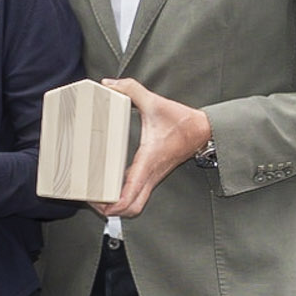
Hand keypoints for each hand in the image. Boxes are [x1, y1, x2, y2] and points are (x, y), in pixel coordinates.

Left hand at [93, 79, 212, 218]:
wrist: (204, 130)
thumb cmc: (182, 120)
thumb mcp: (155, 101)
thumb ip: (130, 89)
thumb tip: (108, 85)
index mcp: (148, 161)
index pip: (129, 195)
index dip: (112, 205)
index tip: (96, 202)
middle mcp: (150, 175)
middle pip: (130, 209)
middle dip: (109, 211)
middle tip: (91, 201)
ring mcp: (153, 178)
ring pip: (134, 206)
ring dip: (117, 208)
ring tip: (97, 198)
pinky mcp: (154, 176)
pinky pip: (137, 196)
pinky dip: (123, 198)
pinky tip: (110, 187)